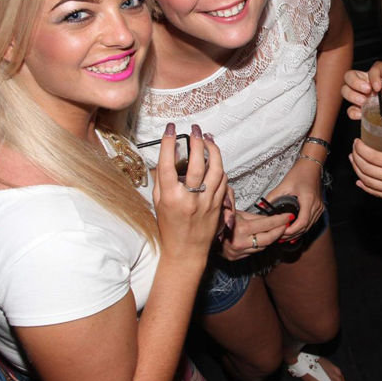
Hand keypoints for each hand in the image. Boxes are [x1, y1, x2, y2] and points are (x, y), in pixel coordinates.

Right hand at [152, 124, 227, 259]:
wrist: (186, 251)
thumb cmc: (169, 227)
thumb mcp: (158, 204)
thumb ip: (161, 181)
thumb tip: (165, 157)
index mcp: (170, 197)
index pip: (168, 164)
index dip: (169, 143)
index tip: (171, 129)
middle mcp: (189, 198)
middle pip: (196, 163)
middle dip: (196, 141)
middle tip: (195, 129)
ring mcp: (206, 202)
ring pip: (215, 169)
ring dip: (213, 150)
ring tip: (208, 138)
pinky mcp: (219, 205)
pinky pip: (222, 180)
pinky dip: (219, 167)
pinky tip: (215, 159)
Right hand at [220, 210, 290, 260]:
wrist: (202, 233)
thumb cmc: (219, 218)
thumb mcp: (236, 211)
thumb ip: (254, 216)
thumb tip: (271, 217)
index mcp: (241, 229)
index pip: (266, 224)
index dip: (279, 220)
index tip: (288, 217)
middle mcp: (240, 243)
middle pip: (268, 239)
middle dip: (279, 231)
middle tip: (286, 225)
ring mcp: (238, 252)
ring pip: (262, 246)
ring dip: (270, 238)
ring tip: (276, 230)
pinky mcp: (235, 258)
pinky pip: (253, 251)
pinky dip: (260, 244)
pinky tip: (262, 238)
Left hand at [267, 158, 323, 238]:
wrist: (311, 166)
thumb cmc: (299, 173)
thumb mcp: (284, 185)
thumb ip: (272, 197)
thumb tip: (260, 207)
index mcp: (309, 200)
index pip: (302, 222)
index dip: (291, 230)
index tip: (280, 232)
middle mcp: (317, 206)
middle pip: (305, 227)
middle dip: (292, 234)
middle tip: (278, 238)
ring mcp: (320, 208)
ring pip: (309, 227)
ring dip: (297, 233)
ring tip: (283, 237)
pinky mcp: (320, 208)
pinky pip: (311, 222)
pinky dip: (302, 228)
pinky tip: (293, 232)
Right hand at [341, 61, 381, 120]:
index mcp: (380, 72)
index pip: (371, 70)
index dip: (372, 77)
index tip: (379, 87)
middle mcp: (368, 81)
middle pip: (350, 77)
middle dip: (354, 84)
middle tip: (367, 92)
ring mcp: (364, 94)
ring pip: (346, 91)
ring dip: (351, 96)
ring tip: (363, 102)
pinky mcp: (363, 108)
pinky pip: (352, 109)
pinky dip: (353, 112)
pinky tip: (360, 114)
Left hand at [349, 137, 381, 202]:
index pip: (371, 156)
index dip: (360, 148)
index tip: (357, 141)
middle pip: (365, 169)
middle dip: (356, 157)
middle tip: (354, 149)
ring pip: (367, 182)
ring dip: (357, 170)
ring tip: (354, 160)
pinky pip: (375, 192)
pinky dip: (364, 185)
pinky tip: (359, 180)